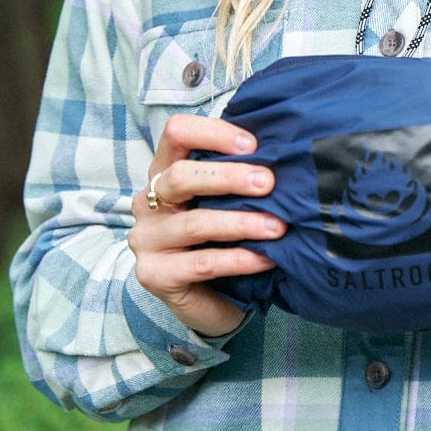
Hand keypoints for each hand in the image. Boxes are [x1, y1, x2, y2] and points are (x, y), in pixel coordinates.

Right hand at [127, 113, 285, 337]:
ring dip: (242, 222)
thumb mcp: (229, 199)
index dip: (213, 133)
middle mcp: (150, 201)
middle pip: (181, 176)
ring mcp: (147, 239)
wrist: (209, 298)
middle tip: (268, 184)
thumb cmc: (223, 236)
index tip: (253, 145)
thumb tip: (283, 148)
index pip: (176, 132)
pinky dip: (239, 259)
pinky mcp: (154, 275)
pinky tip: (266, 258)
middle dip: (229, 177)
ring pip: (195, 223)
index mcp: (166, 170)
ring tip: (277, 226)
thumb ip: (241, 174)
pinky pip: (201, 263)